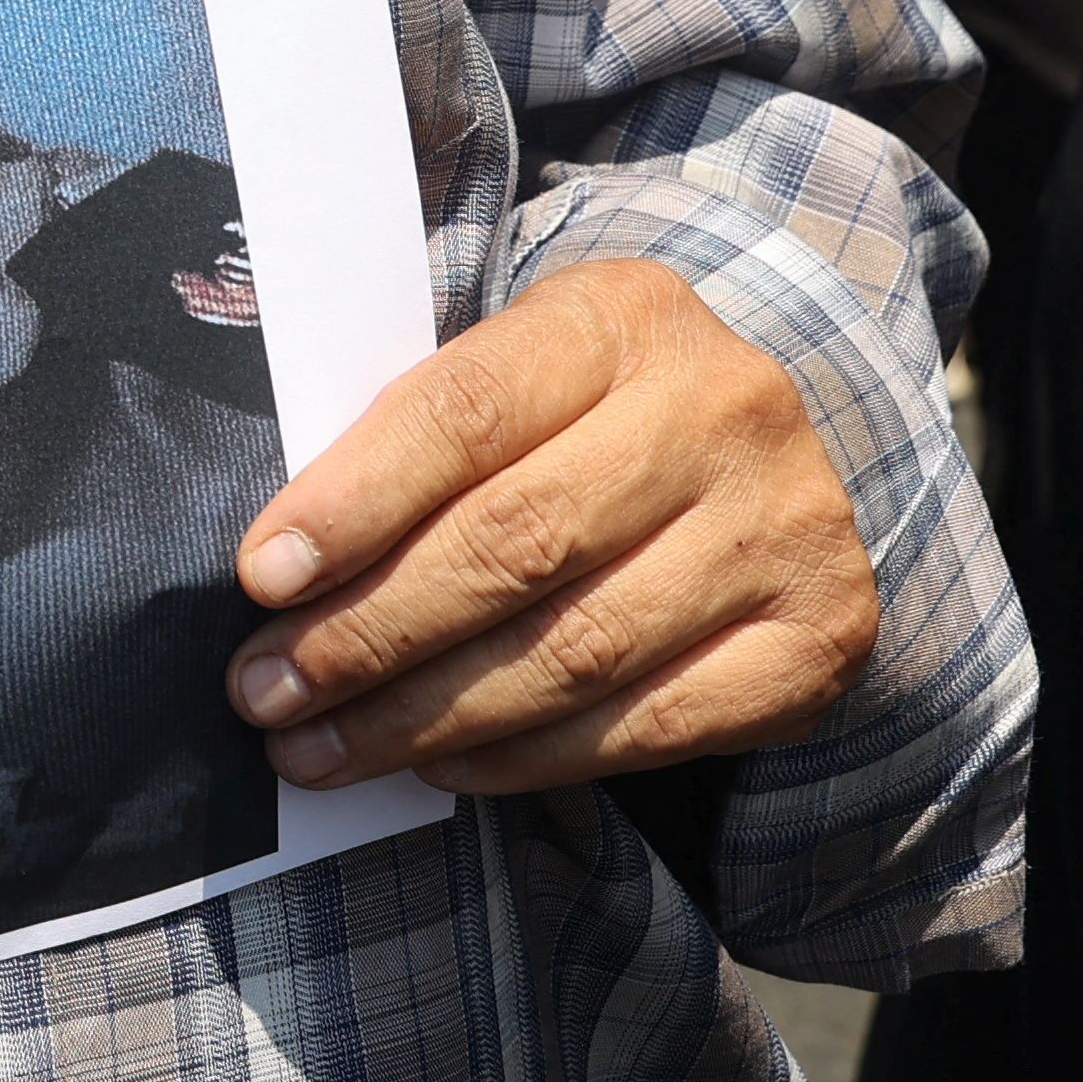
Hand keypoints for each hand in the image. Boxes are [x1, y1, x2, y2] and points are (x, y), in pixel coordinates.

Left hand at [231, 257, 877, 791]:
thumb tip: (282, 567)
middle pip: (516, 543)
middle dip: (368, 633)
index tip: (260, 578)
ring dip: (424, 715)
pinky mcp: (822, 637)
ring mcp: (789, 527)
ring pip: (575, 648)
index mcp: (623, 316)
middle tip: (265, 691)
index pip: (465, 413)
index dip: (353, 504)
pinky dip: (526, 756)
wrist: (760, 461)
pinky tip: (440, 765)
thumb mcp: (511, 376)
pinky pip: (649, 723)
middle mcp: (725, 409)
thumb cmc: (579, 419)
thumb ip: (412, 437)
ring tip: (319, 748)